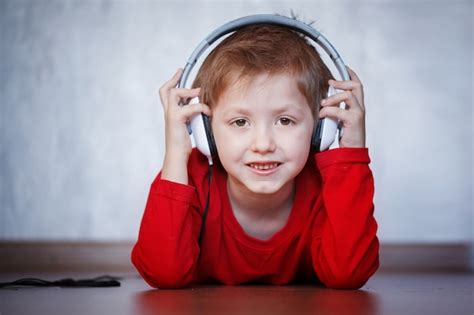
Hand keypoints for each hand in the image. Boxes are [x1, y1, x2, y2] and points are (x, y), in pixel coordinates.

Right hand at [159, 68, 210, 182]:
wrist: (177, 155)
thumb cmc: (182, 143)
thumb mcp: (187, 125)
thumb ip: (191, 115)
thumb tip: (201, 107)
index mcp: (170, 113)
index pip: (166, 94)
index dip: (172, 82)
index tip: (179, 74)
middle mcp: (169, 112)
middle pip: (165, 90)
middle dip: (174, 80)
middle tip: (182, 72)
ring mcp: (171, 115)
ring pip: (175, 93)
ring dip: (189, 92)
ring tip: (200, 94)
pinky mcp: (177, 119)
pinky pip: (190, 107)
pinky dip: (201, 107)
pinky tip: (208, 111)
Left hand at [319, 66, 365, 148]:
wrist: (351, 153)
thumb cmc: (344, 139)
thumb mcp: (339, 120)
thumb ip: (335, 109)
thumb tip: (323, 101)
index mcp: (357, 107)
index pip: (358, 86)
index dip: (352, 75)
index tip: (344, 68)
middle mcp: (360, 108)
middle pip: (356, 86)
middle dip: (342, 81)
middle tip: (330, 83)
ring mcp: (358, 114)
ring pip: (348, 95)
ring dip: (333, 97)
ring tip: (323, 103)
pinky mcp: (353, 121)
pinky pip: (339, 110)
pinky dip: (328, 110)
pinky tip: (322, 115)